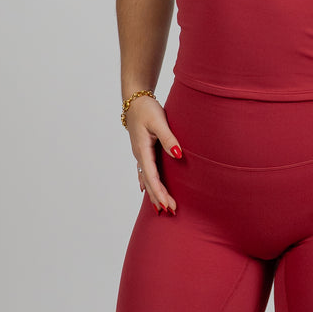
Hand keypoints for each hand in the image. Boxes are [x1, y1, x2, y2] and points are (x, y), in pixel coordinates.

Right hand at [126, 95, 183, 213]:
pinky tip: (146, 190)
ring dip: (154, 193)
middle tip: (170, 211)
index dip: (160, 192)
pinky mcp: (142, 150)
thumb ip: (169, 138)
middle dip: (159, 197)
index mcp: (143, 150)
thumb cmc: (147, 109)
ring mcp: (140, 154)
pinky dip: (148, 183)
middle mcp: (139, 155)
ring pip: (147, 179)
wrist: (134, 100)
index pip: (152, 177)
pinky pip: (145, 172)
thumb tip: (178, 155)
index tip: (167, 205)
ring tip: (162, 207)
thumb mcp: (159, 121)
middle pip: (149, 182)